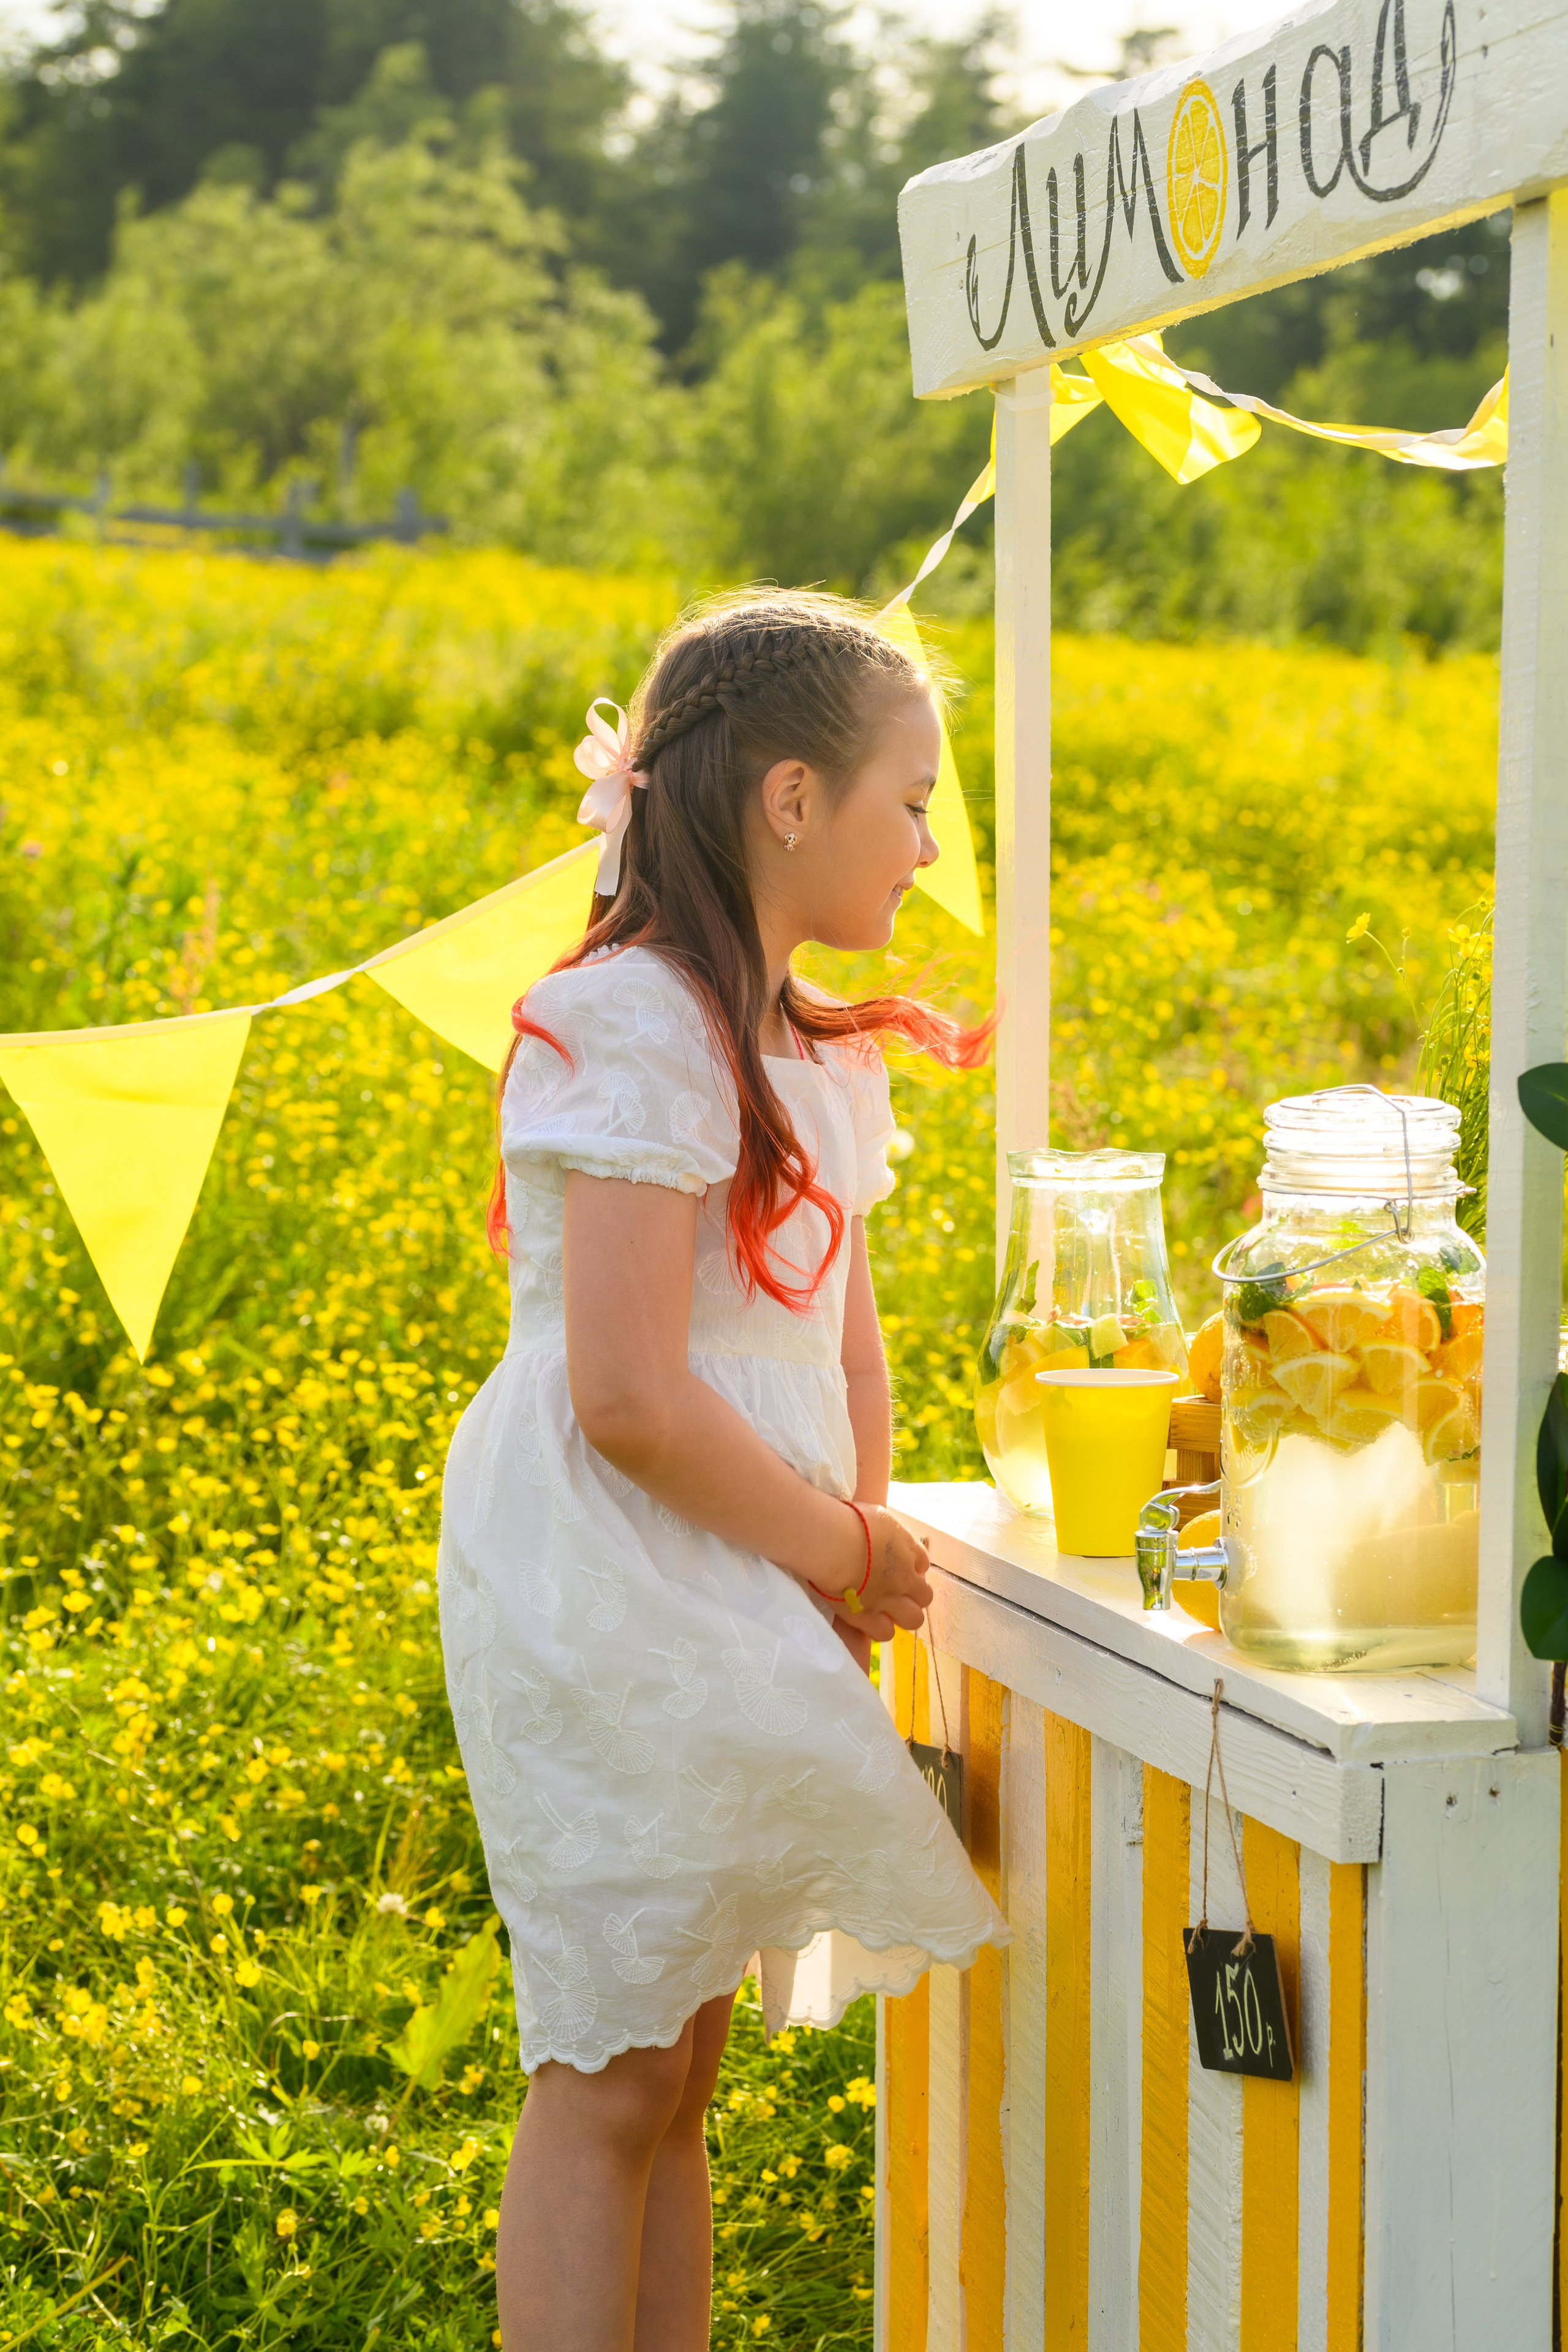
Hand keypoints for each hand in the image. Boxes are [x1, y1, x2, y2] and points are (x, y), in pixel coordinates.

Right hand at [830, 1502, 932, 1644]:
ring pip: (914, 1619)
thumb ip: (887, 1530)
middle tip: (895, 1592)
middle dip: (914, 1596)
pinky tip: (868, 1619)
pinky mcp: (868, 1617)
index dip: (912, 1568)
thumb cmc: (850, 1521)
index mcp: (907, 1548)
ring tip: (886, 1610)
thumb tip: (885, 1534)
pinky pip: (885, 1633)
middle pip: (925, 1596)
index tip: (899, 1567)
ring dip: (903, 1615)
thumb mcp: (877, 1515)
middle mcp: (905, 1577)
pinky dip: (879, 1627)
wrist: (834, 1543)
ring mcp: (890, 1600)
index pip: (922, 1563)